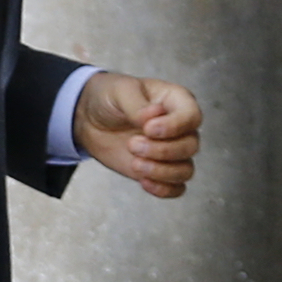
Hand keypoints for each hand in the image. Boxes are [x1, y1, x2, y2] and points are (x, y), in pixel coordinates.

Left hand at [74, 72, 200, 197]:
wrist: (90, 119)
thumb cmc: (110, 98)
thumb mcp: (120, 91)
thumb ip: (138, 104)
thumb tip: (154, 115)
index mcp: (176, 102)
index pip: (192, 117)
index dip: (174, 126)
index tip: (148, 128)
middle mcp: (180, 127)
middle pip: (190, 146)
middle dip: (161, 150)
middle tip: (133, 144)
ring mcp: (171, 151)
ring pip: (185, 170)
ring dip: (161, 171)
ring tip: (135, 163)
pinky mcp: (159, 170)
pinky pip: (176, 188)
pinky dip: (163, 189)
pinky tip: (143, 181)